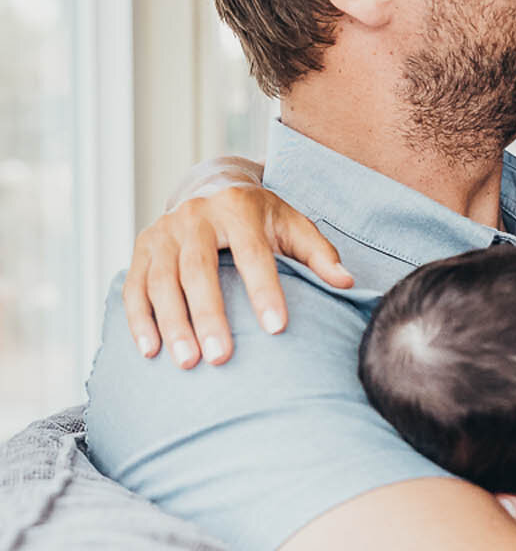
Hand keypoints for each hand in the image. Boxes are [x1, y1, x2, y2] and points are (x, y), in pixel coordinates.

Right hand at [122, 185, 352, 367]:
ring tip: (187, 363)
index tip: (276, 329)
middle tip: (221, 358)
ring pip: (161, 280)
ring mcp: (164, 230)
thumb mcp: (293, 226)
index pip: (252, 253)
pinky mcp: (143, 246)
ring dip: (172, 324)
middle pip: (198, 269)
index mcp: (238, 208)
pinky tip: (150, 351)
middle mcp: (196, 216)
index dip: (264, 290)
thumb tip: (346, 283)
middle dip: (209, 315)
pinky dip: (139, 319)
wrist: (214, 186)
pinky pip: (134, 286)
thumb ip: (319, 254)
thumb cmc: (262, 217)